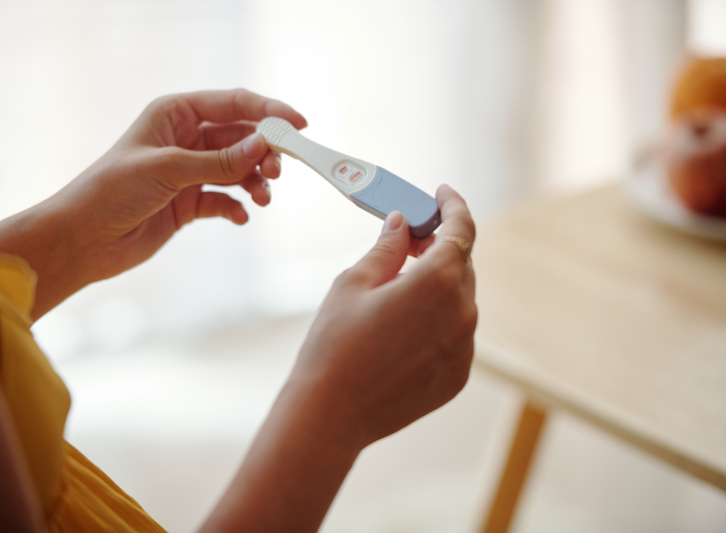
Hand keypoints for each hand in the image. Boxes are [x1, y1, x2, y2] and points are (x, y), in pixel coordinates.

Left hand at [0, 89, 306, 318]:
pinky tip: (241, 216)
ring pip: (238, 169)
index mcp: (175, 114)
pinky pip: (226, 199)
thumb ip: (218, 160)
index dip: (269, 111)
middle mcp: (185, 139)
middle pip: (241, 137)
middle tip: (277, 171)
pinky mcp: (189, 203)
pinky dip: (238, 206)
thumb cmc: (109, 192)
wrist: (82, 240)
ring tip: (263, 198)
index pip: (233, 104)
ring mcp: (189, 172)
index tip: (299, 125)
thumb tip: (262, 145)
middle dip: (264, 152)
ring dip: (255, 182)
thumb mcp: (167, 169)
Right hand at [200, 185, 475, 531]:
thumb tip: (401, 223)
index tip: (442, 192)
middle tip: (407, 238)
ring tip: (400, 283)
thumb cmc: (334, 344)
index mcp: (438, 283)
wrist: (331, 414)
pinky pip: (456, 333)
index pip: (461, 230)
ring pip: (460, 299)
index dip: (454, 205)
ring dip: (438, 283)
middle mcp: (462, 314)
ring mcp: (464, 348)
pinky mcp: (457, 375)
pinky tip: (403, 323)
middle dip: (439, 245)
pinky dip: (438, 318)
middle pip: (461, 264)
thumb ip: (386, 248)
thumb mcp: (353, 283)